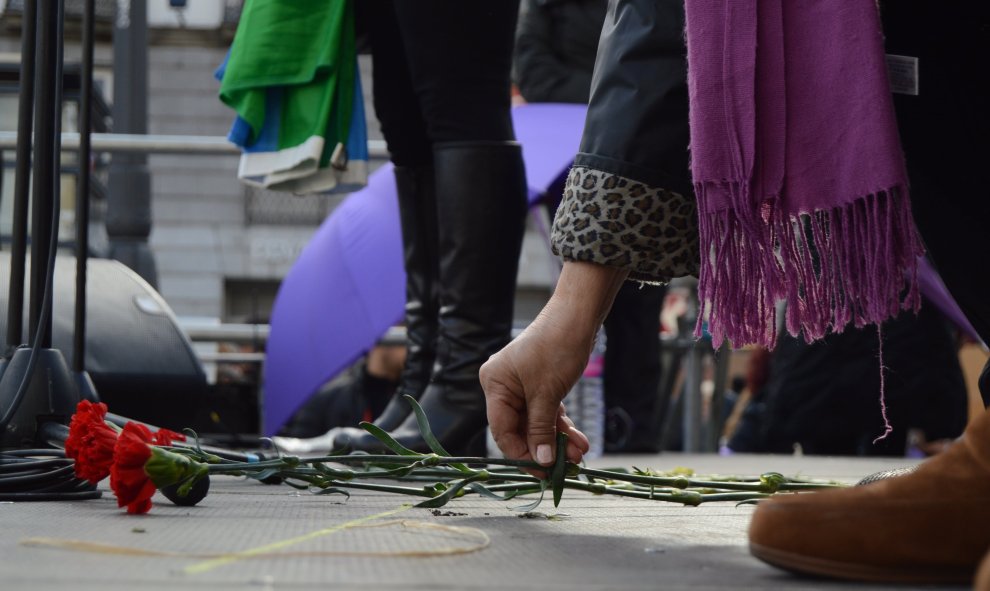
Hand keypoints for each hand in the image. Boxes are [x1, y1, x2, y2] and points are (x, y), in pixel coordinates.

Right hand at [480, 262, 628, 472]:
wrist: (579, 317)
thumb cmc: (557, 348)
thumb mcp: (547, 394)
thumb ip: (541, 430)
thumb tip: (541, 462)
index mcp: (494, 385)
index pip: (502, 431)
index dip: (523, 455)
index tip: (544, 472)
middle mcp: (503, 386)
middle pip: (520, 430)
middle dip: (546, 448)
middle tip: (567, 466)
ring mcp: (522, 386)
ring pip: (537, 424)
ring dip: (558, 441)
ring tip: (579, 455)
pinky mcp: (539, 385)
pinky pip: (547, 413)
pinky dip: (562, 427)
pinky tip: (579, 441)